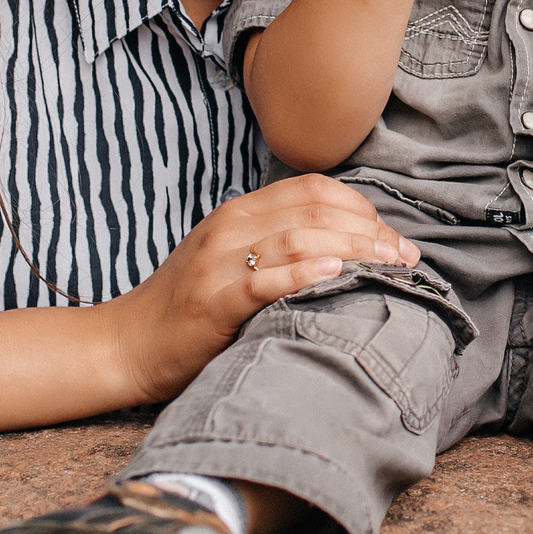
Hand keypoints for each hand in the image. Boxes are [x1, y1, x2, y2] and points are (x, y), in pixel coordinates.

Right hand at [105, 174, 419, 402]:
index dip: (362, 207)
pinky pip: (263, 280)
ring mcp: (217, 263)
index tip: (394, 237)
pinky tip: (337, 275)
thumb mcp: (231, 261)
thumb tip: (348, 249)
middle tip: (406, 257)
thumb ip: (276, 246)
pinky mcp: (212, 302)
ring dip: (354, 249)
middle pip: (315, 210)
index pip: (313, 189)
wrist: (126, 344)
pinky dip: (304, 274)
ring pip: (298, 238)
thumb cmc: (188, 308)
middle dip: (371, 230)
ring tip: (389, 266)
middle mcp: (229, 228)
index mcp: (239, 213)